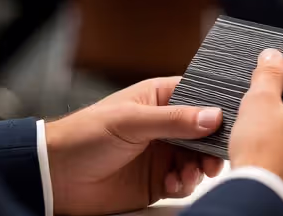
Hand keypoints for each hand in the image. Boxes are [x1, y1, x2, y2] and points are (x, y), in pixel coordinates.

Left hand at [45, 77, 225, 215]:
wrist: (55, 177)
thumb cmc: (84, 135)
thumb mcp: (131, 121)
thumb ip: (174, 120)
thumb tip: (213, 116)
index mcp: (160, 99)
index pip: (200, 98)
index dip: (216, 110)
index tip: (227, 125)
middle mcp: (165, 125)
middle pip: (205, 133)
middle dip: (211, 147)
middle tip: (211, 159)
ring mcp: (162, 153)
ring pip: (197, 159)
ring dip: (197, 168)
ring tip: (187, 174)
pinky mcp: (156, 180)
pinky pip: (183, 182)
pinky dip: (183, 185)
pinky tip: (170, 184)